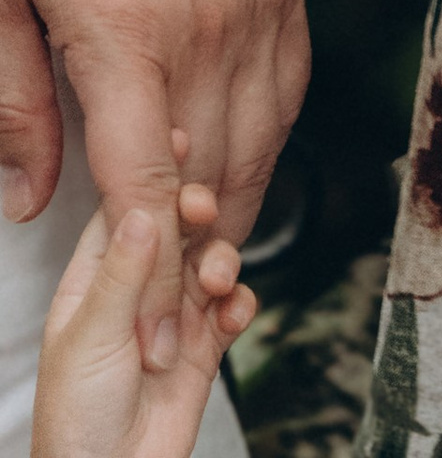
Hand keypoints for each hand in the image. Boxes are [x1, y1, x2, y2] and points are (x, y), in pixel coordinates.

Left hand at [0, 0, 302, 319]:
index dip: (150, 271)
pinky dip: (269, 132)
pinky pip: (290, 76)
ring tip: (210, 254)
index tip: (154, 331)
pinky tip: (242, 152)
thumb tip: (31, 199)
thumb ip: (15, 102)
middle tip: (180, 315)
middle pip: (218, 175)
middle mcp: (213, 23)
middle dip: (198, 258)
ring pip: (265, 133)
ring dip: (238, 202)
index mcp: (132, 35)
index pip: (149, 188)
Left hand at [34, 187, 253, 457]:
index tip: (177, 144)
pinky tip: (232, 312)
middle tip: (205, 212)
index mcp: (94, 283)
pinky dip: (240, 303)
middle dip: (196, 215)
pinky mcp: (202, 349)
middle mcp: (137, 293)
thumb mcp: (91, 336)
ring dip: (223, 261)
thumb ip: (123, 272)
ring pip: (210, 263)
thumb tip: (143, 207)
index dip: (150, 179)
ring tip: (219, 280)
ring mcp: (172, 319)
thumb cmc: (76, 421)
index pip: (124, 213)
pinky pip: (232, 309)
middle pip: (176, 230)